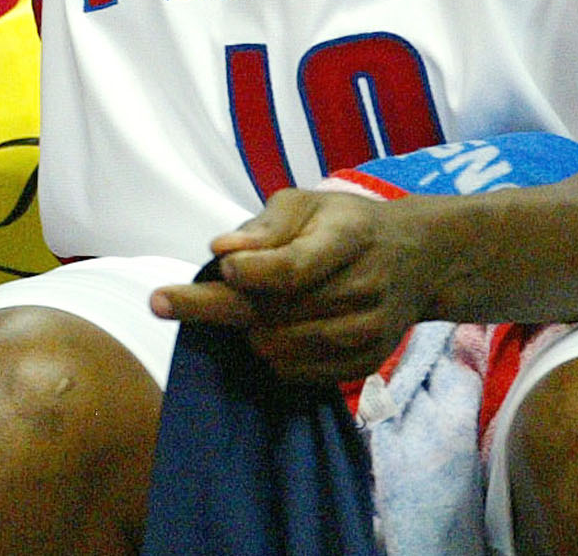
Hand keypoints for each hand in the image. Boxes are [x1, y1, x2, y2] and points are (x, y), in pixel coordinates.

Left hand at [151, 188, 435, 383]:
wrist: (417, 260)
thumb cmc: (343, 224)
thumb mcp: (306, 204)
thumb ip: (264, 226)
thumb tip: (222, 250)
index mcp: (347, 238)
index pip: (292, 268)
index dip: (250, 273)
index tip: (214, 270)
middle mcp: (363, 290)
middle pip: (274, 313)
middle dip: (211, 307)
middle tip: (159, 301)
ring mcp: (367, 332)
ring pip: (277, 348)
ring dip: (244, 330)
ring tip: (246, 305)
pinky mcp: (364, 365)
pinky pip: (295, 374)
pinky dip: (269, 355)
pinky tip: (270, 330)